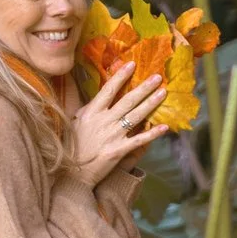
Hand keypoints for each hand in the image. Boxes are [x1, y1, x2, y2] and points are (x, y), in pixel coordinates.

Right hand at [69, 63, 167, 186]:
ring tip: (163, 93)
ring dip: (151, 103)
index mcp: (92, 112)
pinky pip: (139, 139)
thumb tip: (98, 98)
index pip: (109, 90)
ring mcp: (113, 135)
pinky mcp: (119, 150)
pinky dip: (152, 133)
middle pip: (128, 100)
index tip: (132, 64)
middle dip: (144, 87)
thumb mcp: (75, 123)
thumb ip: (87, 110)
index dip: (121, 76)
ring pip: (136, 116)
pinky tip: (164, 127)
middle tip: (157, 77)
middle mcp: (104, 121)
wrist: (72, 173)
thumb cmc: (72, 147)